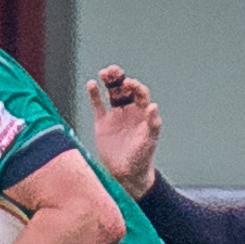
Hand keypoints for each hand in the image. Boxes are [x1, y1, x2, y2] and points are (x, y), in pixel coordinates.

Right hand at [86, 64, 160, 198]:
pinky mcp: (102, 122)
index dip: (135, 86)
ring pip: (111, 93)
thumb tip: (153, 106)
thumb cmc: (142, 157)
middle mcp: (129, 110)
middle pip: (124, 88)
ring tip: (104, 73)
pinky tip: (91, 84)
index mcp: (142, 112)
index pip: (140, 93)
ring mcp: (115, 115)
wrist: (126, 173)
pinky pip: (98, 105)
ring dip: (108, 82)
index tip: (128, 84)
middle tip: (113, 70)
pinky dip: (94, 94)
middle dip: (119, 78)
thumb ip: (152, 123)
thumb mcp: (149, 140)